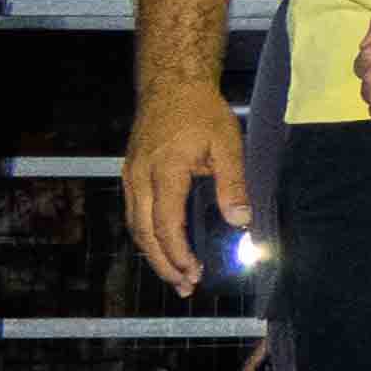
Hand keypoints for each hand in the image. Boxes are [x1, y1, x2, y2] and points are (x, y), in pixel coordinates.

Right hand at [123, 85, 248, 294]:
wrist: (171, 84)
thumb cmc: (201, 112)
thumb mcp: (227, 144)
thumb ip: (233, 183)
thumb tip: (240, 221)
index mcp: (164, 171)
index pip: (165, 223)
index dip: (177, 253)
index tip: (193, 273)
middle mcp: (140, 177)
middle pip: (144, 232)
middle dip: (163, 263)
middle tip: (185, 287)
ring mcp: (130, 175)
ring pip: (135, 225)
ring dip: (153, 253)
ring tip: (176, 276)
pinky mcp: (130, 174)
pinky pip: (134, 213)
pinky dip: (147, 235)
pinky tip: (163, 248)